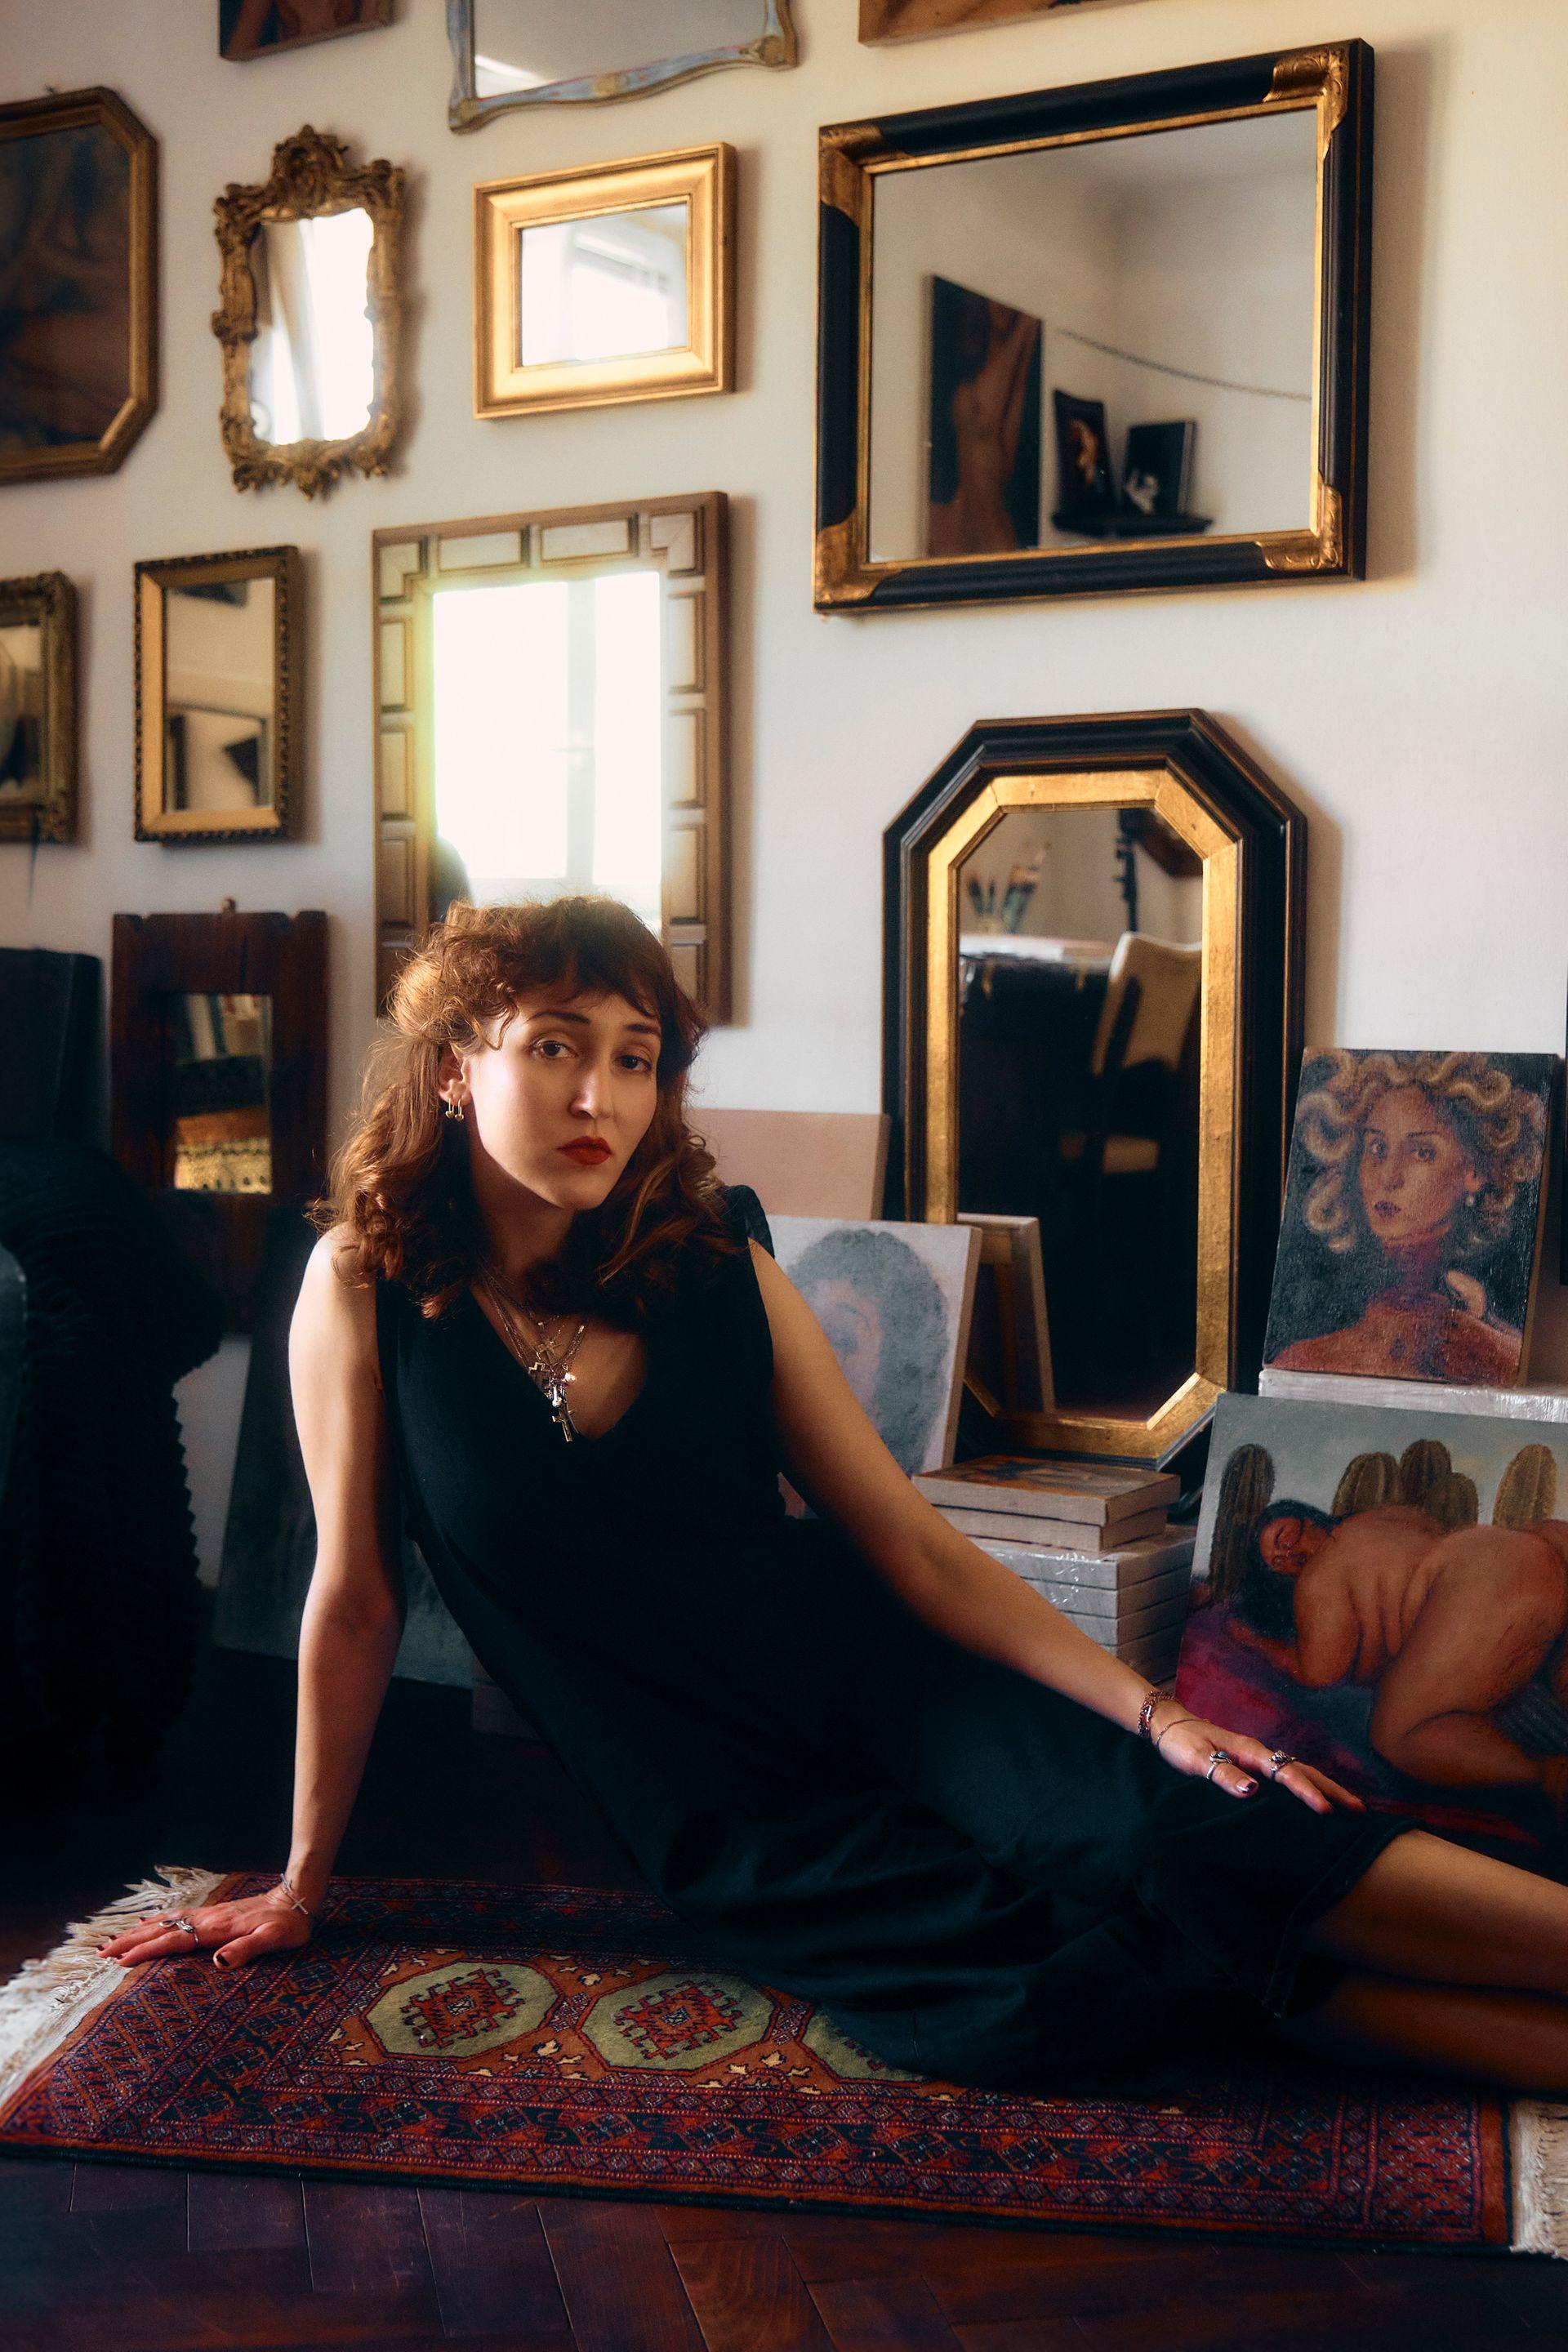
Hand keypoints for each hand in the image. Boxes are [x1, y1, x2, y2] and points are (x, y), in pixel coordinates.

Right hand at [98, 1887, 312, 1972]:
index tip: (119, 1962)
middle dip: (129, 1941)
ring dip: (137, 1931)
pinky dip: (156, 1921)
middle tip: (100, 1953)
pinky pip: (176, 1917)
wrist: (298, 1898)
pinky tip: (147, 1922)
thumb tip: (218, 1963)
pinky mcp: (213, 1914)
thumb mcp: (274, 1940)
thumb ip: (247, 1950)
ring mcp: (208, 1915)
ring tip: (112, 1940)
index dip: (145, 1951)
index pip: (173, 1942)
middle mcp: (207, 1919)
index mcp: (216, 1929)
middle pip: (161, 1930)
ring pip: (165, 1922)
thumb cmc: (288, 1925)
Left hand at [1150, 1703, 1365, 1815]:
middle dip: (1332, 1789)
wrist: (1168, 1725)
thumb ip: (1222, 1774)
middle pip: (1303, 1770)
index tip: (1326, 1811)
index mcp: (1249, 1750)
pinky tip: (1313, 1796)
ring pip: (1298, 1771)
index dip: (1306, 1793)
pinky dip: (1306, 1784)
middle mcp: (1259, 1751)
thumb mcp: (1196, 1759)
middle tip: (1360, 1810)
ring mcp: (1258, 1756)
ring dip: (1324, 1786)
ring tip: (1349, 1805)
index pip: (1285, 1773)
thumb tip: (1253, 1791)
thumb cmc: (1181, 1743)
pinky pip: (1286, 1774)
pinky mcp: (1252, 1762)